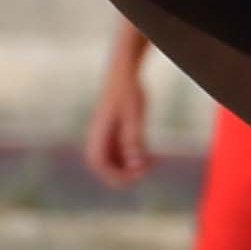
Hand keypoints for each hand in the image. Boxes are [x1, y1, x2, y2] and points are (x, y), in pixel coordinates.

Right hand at [82, 47, 152, 186]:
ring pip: (116, 162)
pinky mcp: (115, 135)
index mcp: (98, 132)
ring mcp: (106, 137)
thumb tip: (136, 164)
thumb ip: (134, 139)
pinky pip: (123, 154)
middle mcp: (99, 137)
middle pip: (105, 166)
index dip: (112, 175)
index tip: (134, 175)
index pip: (98, 163)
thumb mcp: (134, 115)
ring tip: (152, 162)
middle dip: (124, 173)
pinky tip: (151, 156)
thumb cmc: (128, 92)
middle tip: (146, 170)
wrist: (124, 74)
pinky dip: (135, 159)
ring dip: (132, 167)